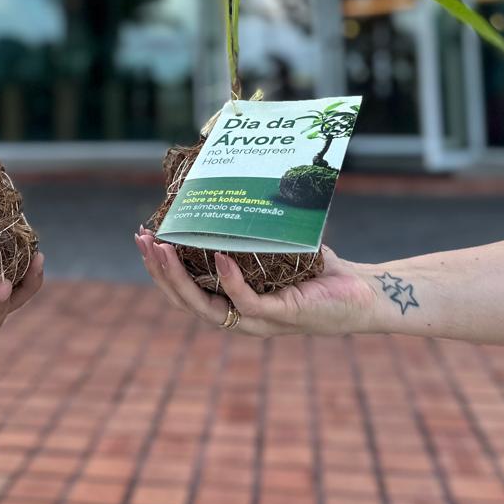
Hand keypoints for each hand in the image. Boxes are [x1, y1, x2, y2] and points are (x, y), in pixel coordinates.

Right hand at [135, 230, 374, 338]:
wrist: (361, 291)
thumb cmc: (318, 270)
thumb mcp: (274, 248)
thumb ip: (249, 232)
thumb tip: (229, 182)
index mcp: (232, 303)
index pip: (185, 292)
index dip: (160, 270)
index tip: (142, 238)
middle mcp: (239, 318)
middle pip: (185, 301)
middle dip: (159, 271)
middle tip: (142, 240)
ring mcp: (259, 321)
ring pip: (207, 308)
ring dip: (181, 278)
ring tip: (164, 249)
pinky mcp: (282, 316)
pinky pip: (248, 303)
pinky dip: (230, 281)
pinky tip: (218, 258)